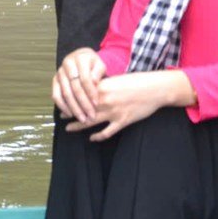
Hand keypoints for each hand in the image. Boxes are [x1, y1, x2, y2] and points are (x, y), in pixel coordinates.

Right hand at [52, 48, 107, 124]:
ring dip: (74, 108)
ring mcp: (59, 73)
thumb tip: (95, 83)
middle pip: (75, 88)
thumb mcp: (99, 64)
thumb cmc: (92, 64)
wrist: (81, 57)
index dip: (90, 92)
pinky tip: (71, 114)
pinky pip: (56, 95)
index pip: (85, 79)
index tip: (96, 104)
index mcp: (79, 59)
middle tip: (90, 116)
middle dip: (83, 104)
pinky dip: (62, 106)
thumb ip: (98, 73)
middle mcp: (67, 64)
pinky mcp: (54, 80)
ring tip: (82, 118)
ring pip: (65, 93)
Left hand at [67, 70, 193, 141]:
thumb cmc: (138, 82)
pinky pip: (106, 132)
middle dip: (70, 113)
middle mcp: (106, 101)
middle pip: (82, 109)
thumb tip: (92, 89)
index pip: (82, 95)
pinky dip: (98, 136)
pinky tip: (92, 138)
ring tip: (69, 128)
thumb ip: (104, 86)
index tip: (64, 101)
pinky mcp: (122, 121)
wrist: (155, 88)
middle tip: (61, 116)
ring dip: (78, 125)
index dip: (71, 99)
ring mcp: (114, 112)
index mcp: (104, 88)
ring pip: (91, 121)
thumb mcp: (118, 80)